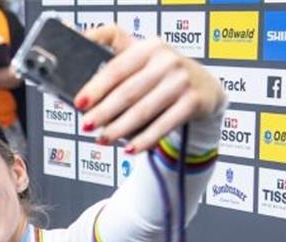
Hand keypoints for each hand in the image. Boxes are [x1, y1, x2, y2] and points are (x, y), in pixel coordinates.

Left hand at [75, 24, 223, 152]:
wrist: (205, 86)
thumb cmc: (163, 76)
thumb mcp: (142, 60)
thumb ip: (113, 64)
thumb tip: (81, 92)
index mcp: (149, 47)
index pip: (117, 68)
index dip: (96, 87)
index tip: (80, 103)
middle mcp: (167, 61)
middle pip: (127, 91)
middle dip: (103, 112)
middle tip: (86, 126)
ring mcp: (181, 81)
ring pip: (143, 110)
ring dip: (119, 129)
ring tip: (103, 139)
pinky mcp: (193, 102)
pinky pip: (163, 125)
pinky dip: (144, 140)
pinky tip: (130, 149)